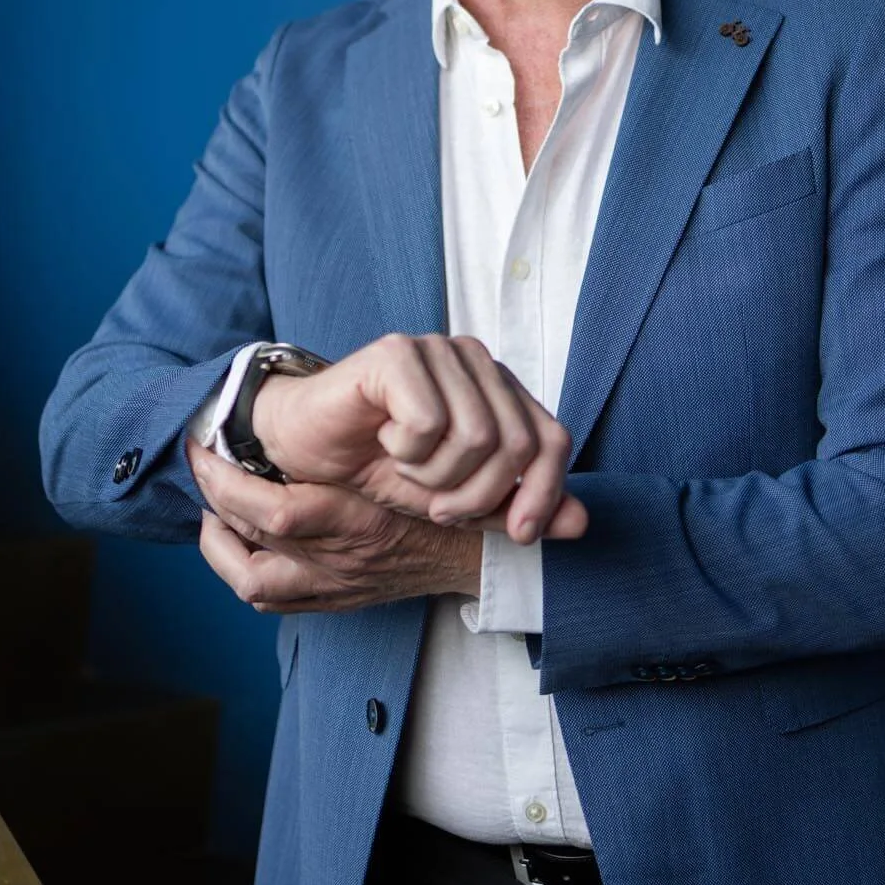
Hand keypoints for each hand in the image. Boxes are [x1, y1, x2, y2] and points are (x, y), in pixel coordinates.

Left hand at [190, 461, 483, 613]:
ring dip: (221, 544)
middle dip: (217, 498)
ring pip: (252, 579)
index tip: (208, 446)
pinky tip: (235, 544)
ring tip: (209, 512)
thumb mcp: (405, 460)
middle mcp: (337, 561)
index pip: (272, 512)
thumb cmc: (440, 497)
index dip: (229, 482)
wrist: (475, 556)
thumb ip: (363, 441)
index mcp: (355, 520)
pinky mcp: (334, 601)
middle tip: (201, 463)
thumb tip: (304, 409)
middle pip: (253, 538)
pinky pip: (271, 599)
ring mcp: (332, 586)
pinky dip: (244, 571)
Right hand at [251, 333, 586, 543]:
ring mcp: (438, 350)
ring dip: (436, 477)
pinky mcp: (397, 353)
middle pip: (517, 444)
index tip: (519, 534)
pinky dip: (407, 452)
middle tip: (437, 505)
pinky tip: (385, 442)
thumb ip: (515, 507)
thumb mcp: (456, 499)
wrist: (304, 447)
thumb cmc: (378, 467)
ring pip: (477, 436)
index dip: (543, 493)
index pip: (552, 439)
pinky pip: (429, 422)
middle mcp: (476, 360)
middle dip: (479, 495)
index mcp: (499, 388)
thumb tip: (580, 524)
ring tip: (407, 470)